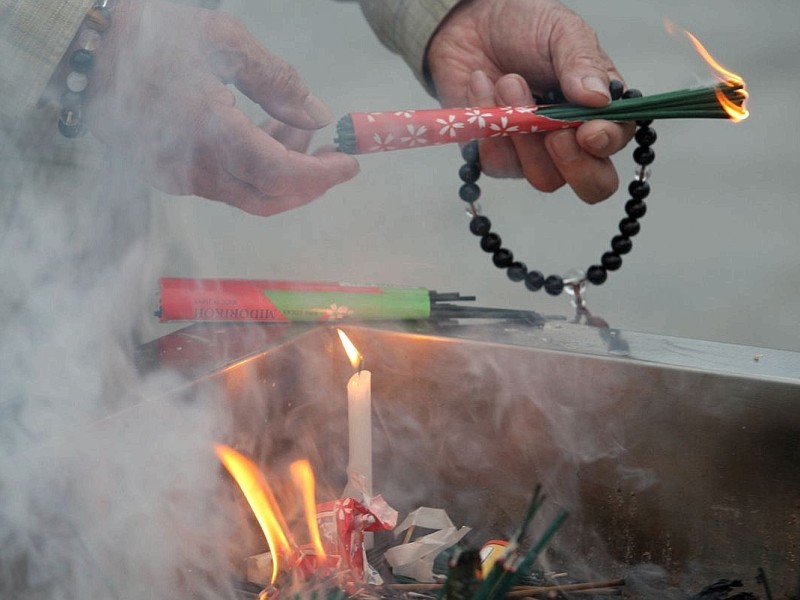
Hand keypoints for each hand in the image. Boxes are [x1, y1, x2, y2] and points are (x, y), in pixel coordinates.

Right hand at [86, 0, 358, 215]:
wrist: (84, 45)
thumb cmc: (153, 33)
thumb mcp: (226, 42)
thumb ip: (278, 83)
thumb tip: (318, 117)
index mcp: (208, 129)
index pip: (279, 173)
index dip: (320, 175)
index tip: (349, 164)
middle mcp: (192, 166)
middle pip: (267, 197)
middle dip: (308, 181)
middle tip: (327, 151)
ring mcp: (175, 178)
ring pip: (246, 194)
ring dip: (281, 171)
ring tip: (291, 124)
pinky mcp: (165, 176)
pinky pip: (222, 186)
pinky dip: (253, 170)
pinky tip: (260, 133)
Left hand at [426, 0, 634, 203]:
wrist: (472, 22)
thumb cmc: (526, 26)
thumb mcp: (562, 31)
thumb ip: (583, 62)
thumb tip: (600, 100)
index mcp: (599, 108)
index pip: (616, 142)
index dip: (606, 145)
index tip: (587, 131)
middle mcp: (572, 138)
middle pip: (591, 184)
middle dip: (574, 165)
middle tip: (551, 131)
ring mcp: (534, 153)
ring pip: (542, 177)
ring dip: (523, 134)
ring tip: (507, 81)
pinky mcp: (498, 155)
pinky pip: (498, 165)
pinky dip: (489, 127)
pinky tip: (481, 85)